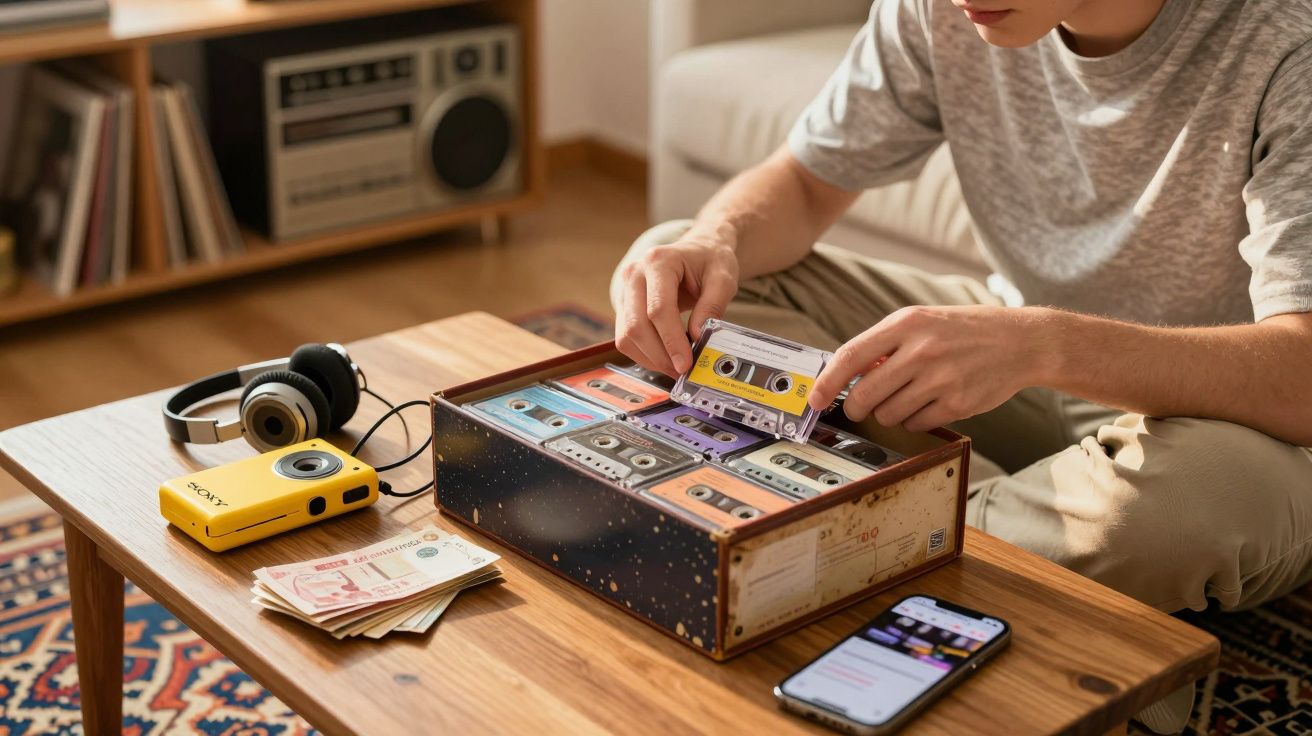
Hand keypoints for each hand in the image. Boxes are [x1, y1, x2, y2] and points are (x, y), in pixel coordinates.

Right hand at [614, 232, 739, 376]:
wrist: (697, 251)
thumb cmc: (709, 261)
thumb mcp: (723, 278)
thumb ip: (712, 306)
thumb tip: (697, 337)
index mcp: (658, 261)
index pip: (659, 308)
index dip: (671, 341)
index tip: (686, 363)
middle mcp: (634, 274)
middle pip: (637, 325)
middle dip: (660, 355)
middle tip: (682, 371)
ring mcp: (625, 290)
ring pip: (626, 336)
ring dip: (650, 358)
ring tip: (676, 366)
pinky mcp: (624, 306)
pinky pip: (626, 338)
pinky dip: (645, 354)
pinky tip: (666, 357)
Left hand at [808, 305, 1050, 431]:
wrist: (1021, 341)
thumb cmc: (963, 330)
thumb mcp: (922, 321)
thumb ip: (883, 344)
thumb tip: (844, 374)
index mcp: (906, 324)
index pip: (851, 356)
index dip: (827, 382)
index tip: (815, 400)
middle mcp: (921, 350)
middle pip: (864, 395)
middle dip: (856, 407)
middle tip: (860, 405)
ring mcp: (940, 379)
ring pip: (887, 414)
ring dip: (889, 412)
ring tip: (908, 395)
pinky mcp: (957, 404)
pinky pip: (915, 424)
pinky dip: (914, 420)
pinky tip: (929, 402)